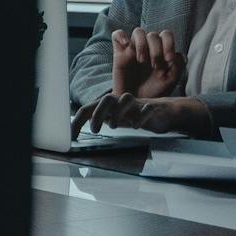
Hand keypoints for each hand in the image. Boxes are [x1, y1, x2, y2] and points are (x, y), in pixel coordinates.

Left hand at [70, 93, 215, 140]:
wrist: (164, 111)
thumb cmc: (136, 114)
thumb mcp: (115, 118)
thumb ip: (101, 120)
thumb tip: (82, 128)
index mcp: (110, 105)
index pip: (89, 108)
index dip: (78, 120)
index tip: (72, 135)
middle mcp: (122, 102)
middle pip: (106, 100)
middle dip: (97, 113)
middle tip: (94, 130)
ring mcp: (138, 104)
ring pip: (126, 99)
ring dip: (118, 112)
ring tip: (114, 126)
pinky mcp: (153, 108)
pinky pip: (148, 108)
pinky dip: (141, 116)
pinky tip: (137, 126)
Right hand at [109, 27, 184, 99]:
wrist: (137, 102)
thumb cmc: (155, 91)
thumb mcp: (171, 80)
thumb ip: (178, 65)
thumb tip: (177, 53)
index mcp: (162, 51)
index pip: (166, 35)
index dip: (169, 44)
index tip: (169, 59)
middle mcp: (148, 47)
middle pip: (153, 35)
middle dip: (156, 50)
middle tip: (155, 66)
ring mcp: (133, 49)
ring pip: (138, 32)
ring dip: (142, 44)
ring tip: (142, 60)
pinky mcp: (119, 53)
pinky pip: (117, 34)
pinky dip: (122, 36)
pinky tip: (126, 47)